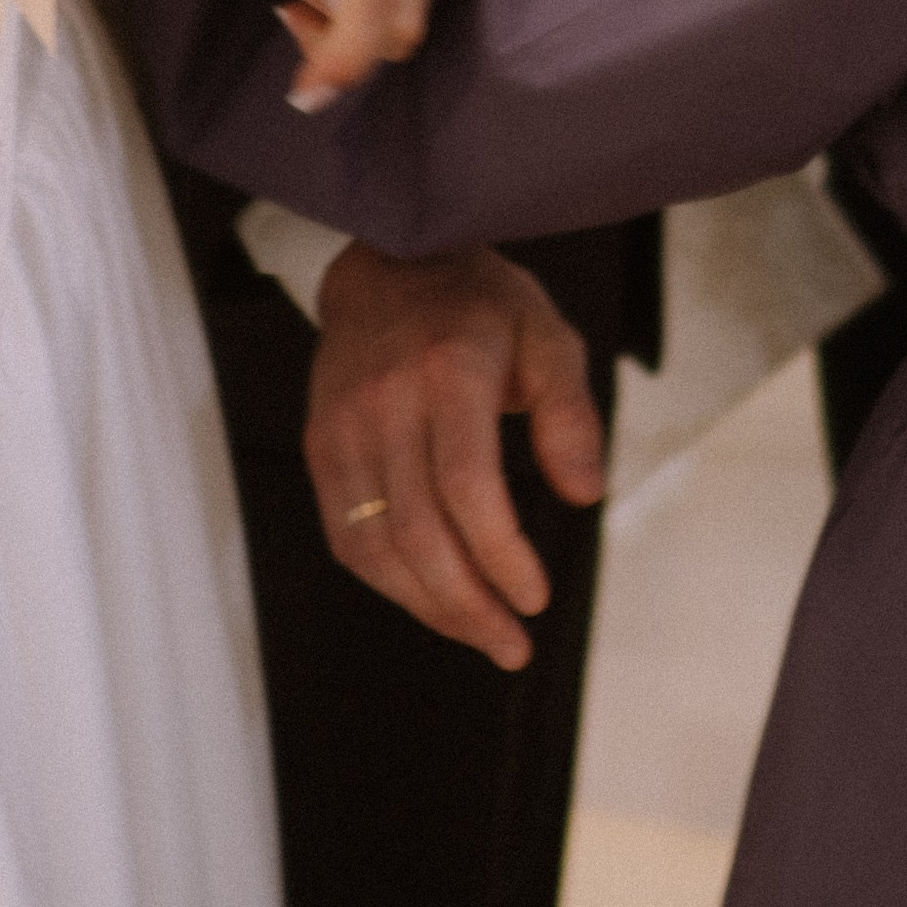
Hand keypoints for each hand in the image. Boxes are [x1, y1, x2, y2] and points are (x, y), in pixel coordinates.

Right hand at [305, 245, 604, 669]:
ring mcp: (343, 425)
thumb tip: (585, 495)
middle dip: (468, 605)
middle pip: (418, 531)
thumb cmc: (479, 305)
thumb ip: (569, 413)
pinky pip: (344, 535)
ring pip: (374, 546)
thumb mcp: (547, 336)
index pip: (468, 487)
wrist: (388, 263)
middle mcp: (386, 400)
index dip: (500, 556)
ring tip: (480, 634)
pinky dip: (386, 582)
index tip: (535, 598)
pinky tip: (429, 598)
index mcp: (449, 370)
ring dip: (428, 607)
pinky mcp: (321, 445)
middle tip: (512, 644)